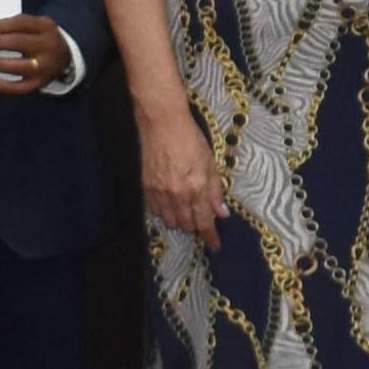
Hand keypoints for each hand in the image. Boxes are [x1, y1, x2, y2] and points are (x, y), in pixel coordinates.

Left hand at [0, 15, 72, 94]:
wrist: (64, 57)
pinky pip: (22, 87)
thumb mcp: (38, 25)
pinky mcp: (40, 82)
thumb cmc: (42, 38)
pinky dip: (7, 87)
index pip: (22, 23)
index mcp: (46, 28)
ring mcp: (45, 66)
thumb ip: (19, 24)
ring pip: (18, 66)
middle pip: (19, 42)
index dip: (3, 25)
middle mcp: (48, 46)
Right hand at [136, 105, 222, 241]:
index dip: (210, 238)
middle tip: (201, 217)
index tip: (215, 246)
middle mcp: (177, 195)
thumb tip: (221, 213)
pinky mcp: (146, 188)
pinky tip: (171, 202)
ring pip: (171, 221)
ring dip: (181, 220)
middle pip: (187, 225)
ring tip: (186, 209)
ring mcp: (159, 193)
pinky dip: (166, 212)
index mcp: (197, 189)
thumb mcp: (210, 163)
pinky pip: (157, 211)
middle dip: (196, 226)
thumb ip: (215, 191)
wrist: (162, 123)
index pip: (204, 223)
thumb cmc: (190, 139)